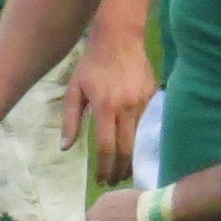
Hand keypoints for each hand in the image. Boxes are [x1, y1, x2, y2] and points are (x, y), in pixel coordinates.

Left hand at [64, 38, 152, 181]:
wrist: (120, 38)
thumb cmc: (92, 64)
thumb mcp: (74, 90)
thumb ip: (71, 120)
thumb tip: (66, 147)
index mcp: (104, 106)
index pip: (106, 147)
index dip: (104, 168)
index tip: (100, 180)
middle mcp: (126, 107)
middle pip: (126, 150)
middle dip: (119, 171)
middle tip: (113, 182)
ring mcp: (143, 103)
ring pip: (140, 141)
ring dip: (131, 160)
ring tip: (123, 172)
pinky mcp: (154, 98)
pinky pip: (148, 127)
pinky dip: (142, 142)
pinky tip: (136, 152)